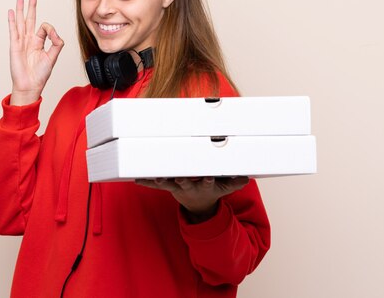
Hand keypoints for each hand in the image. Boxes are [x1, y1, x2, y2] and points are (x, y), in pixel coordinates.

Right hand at [8, 0, 63, 104]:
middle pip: (30, 19)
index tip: (52, 35)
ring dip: (21, 10)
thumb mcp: (53, 57)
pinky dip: (12, 21)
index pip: (44, 27)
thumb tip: (55, 32)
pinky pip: (13, 30)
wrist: (30, 85)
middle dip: (32, 6)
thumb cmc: (40, 75)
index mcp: (39, 42)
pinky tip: (12, 12)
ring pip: (21, 22)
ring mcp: (21, 42)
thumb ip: (56, 43)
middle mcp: (29, 40)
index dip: (50, 29)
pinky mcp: (14, 46)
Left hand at [135, 176, 249, 222]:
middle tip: (177, 178)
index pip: (207, 183)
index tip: (208, 177)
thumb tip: (247, 177)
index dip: (208, 180)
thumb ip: (235, 182)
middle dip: (180, 180)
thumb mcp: (224, 188)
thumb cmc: (211, 191)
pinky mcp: (167, 186)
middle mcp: (189, 187)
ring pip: (167, 183)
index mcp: (203, 186)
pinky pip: (154, 184)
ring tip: (152, 178)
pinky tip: (136, 179)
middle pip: (184, 183)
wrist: (198, 206)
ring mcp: (177, 187)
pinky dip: (145, 181)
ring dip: (159, 181)